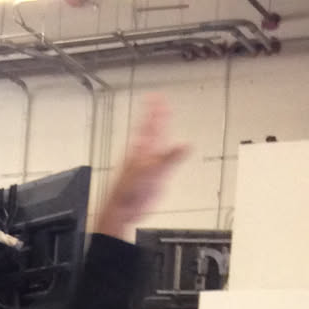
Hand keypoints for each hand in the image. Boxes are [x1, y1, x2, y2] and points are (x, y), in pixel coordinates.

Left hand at [92, 97, 187, 240]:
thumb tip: (185, 145)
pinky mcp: (153, 175)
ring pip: (155, 142)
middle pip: (152, 129)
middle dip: (156, 114)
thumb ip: (170, 158)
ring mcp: (148, 164)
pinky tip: (168, 149)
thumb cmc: (129, 192)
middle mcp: (144, 154)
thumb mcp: (152, 172)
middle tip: (158, 100)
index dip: (153, 110)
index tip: (156, 96)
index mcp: (141, 150)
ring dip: (160, 129)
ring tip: (162, 117)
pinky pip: (161, 158)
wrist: (123, 211)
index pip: (149, 125)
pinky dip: (167, 151)